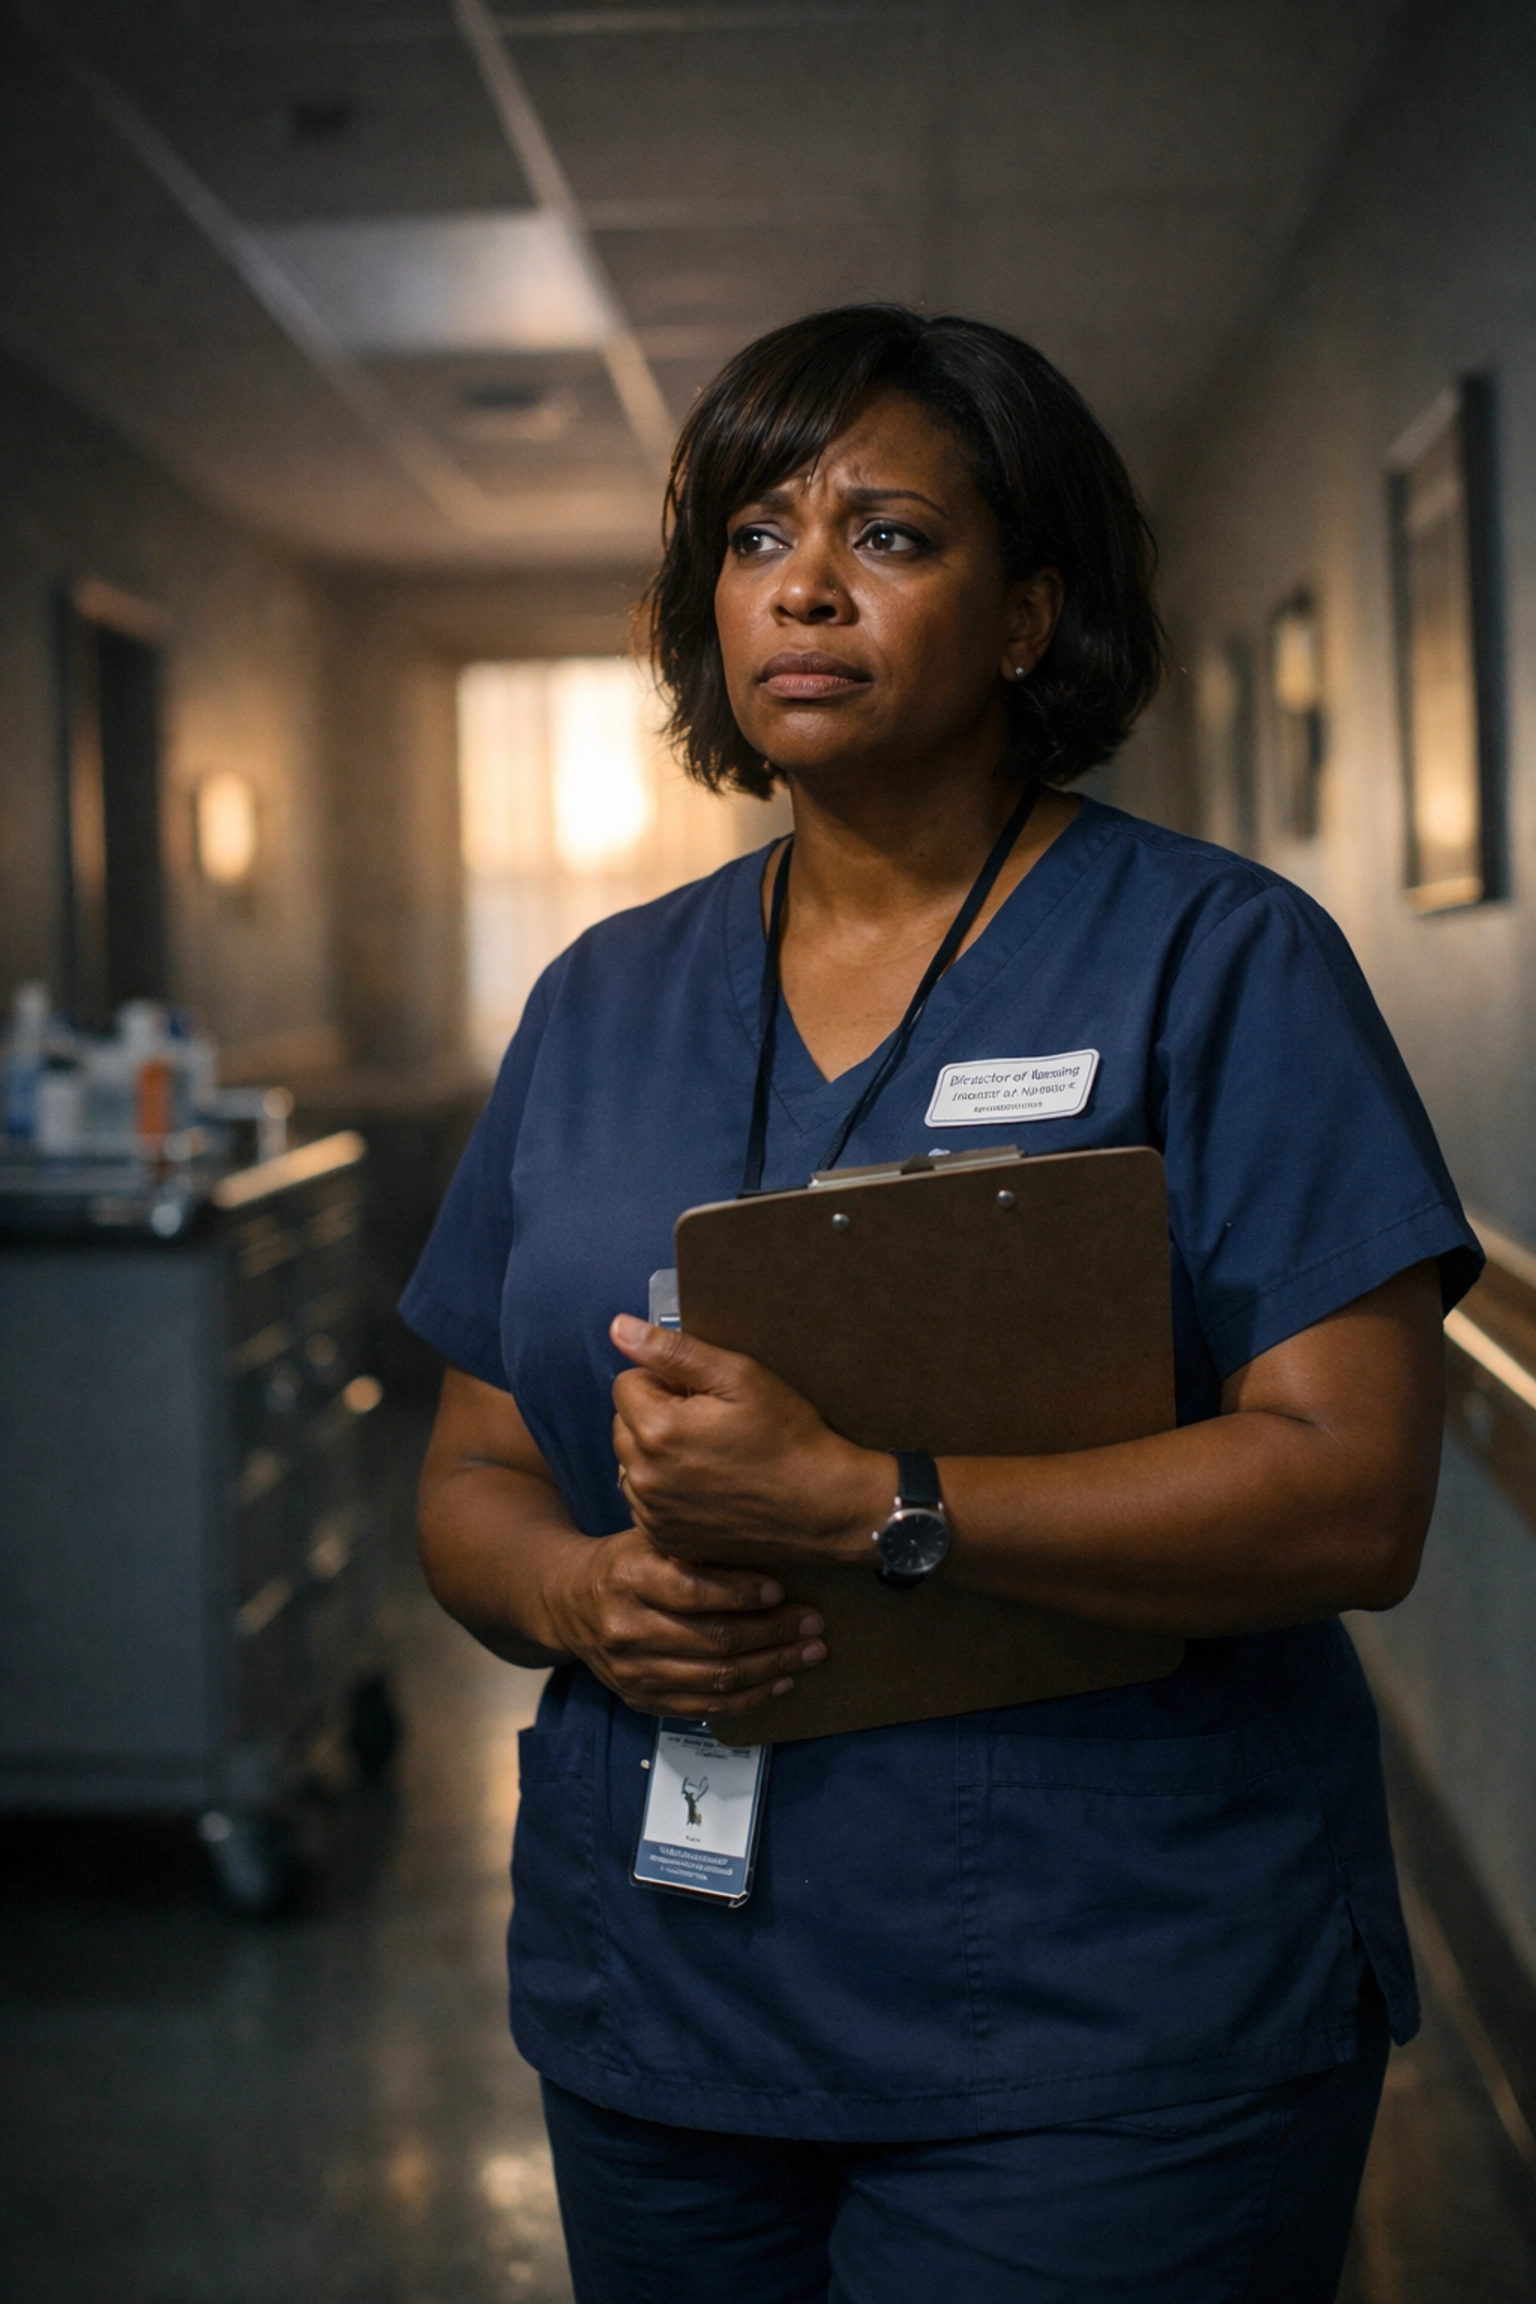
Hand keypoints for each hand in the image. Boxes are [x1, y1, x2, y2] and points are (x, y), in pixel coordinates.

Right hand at [542, 1523, 826, 1716]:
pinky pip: (705, 1706)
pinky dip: (750, 1698)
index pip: (691, 1591)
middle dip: (774, 1634)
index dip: (742, 1593)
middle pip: (713, 1641)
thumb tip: (770, 1547)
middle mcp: (626, 1629)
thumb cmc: (625, 1563)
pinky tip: (781, 1682)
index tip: (781, 1589)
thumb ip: (695, 1546)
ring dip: (773, 1668)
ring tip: (810, 1653)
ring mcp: (632, 1672)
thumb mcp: (649, 1539)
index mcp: (627, 1579)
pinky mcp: (641, 1700)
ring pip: (716, 1679)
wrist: (568, 1603)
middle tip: (813, 1624)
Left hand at [610, 1315, 889, 1569]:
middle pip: (623, 1425)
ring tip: (708, 1456)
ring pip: (631, 1464)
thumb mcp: (739, 1376)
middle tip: (708, 1424)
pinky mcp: (666, 1540)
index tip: (702, 1395)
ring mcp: (654, 1515)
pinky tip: (705, 1486)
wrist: (823, 1506)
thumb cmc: (787, 1436)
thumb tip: (619, 1328)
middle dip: (655, 1416)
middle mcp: (645, 1477)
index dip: (664, 1381)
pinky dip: (665, 1490)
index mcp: (658, 1430)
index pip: (626, 1384)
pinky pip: (645, 1502)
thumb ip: (673, 1350)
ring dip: (656, 1455)